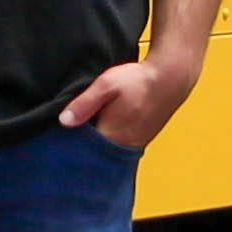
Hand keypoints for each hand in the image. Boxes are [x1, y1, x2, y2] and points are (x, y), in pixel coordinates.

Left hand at [60, 49, 203, 152]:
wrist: (170, 79)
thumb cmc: (137, 80)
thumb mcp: (105, 85)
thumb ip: (85, 104)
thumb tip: (64, 121)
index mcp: (111, 134)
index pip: (82, 149)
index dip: (70, 142)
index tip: (61, 134)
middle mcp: (123, 145)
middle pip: (95, 153)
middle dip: (82, 145)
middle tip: (73, 129)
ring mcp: (134, 145)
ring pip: (108, 151)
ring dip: (97, 143)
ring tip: (89, 126)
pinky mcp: (141, 141)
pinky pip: (119, 146)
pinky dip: (110, 140)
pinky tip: (106, 126)